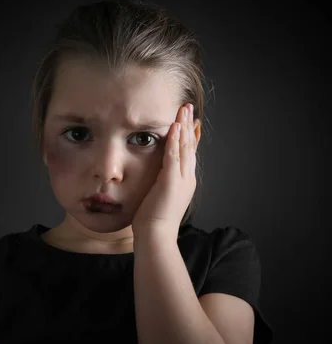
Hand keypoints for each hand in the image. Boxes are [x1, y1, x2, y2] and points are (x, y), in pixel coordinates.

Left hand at [131, 103, 197, 238]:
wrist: (156, 235)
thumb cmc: (153, 220)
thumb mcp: (159, 196)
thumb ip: (161, 182)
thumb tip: (157, 175)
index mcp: (185, 182)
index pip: (188, 154)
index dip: (189, 136)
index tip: (188, 121)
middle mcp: (187, 178)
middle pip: (190, 146)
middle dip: (188, 125)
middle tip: (187, 108)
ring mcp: (182, 179)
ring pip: (185, 147)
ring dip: (183, 127)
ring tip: (183, 110)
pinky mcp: (172, 181)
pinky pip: (174, 156)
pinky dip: (175, 141)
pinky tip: (174, 127)